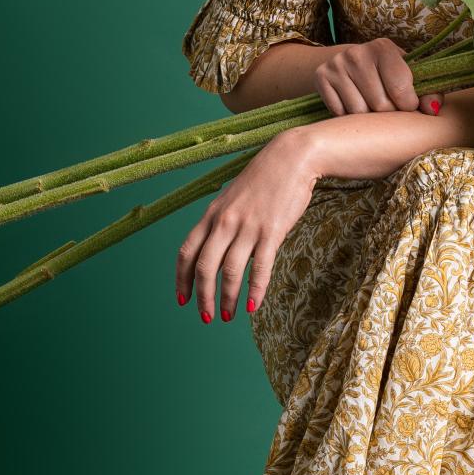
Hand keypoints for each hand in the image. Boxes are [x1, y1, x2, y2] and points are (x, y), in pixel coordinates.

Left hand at [175, 130, 317, 322]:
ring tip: (228, 316)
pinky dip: (255, 290)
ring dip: (227, 298)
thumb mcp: (233, 197)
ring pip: (230, 271)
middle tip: (205, 317)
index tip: (182, 299)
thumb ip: (221, 220)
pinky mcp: (271, 231)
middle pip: (204, 267)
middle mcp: (224, 222)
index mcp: (211, 215)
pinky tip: (253, 306)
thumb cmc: (264, 178)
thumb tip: (215, 243)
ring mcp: (247, 227)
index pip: (187, 252)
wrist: (292, 157)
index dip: (182, 279)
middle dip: (202, 297)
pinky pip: (260, 268)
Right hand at [312, 36, 439, 116]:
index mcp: (383, 47)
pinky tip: (352, 103)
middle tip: (387, 106)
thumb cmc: (386, 73)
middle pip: (380, 105)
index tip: (407, 104)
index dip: (408, 104)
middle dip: (388, 113)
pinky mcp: (321, 77)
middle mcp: (357, 52)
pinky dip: (348, 115)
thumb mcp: (408, 76)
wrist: (349, 63)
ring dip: (367, 117)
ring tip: (370, 105)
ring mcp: (337, 64)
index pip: (401, 89)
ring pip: (359, 112)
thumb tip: (432, 110)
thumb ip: (427, 92)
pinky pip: (340, 113)